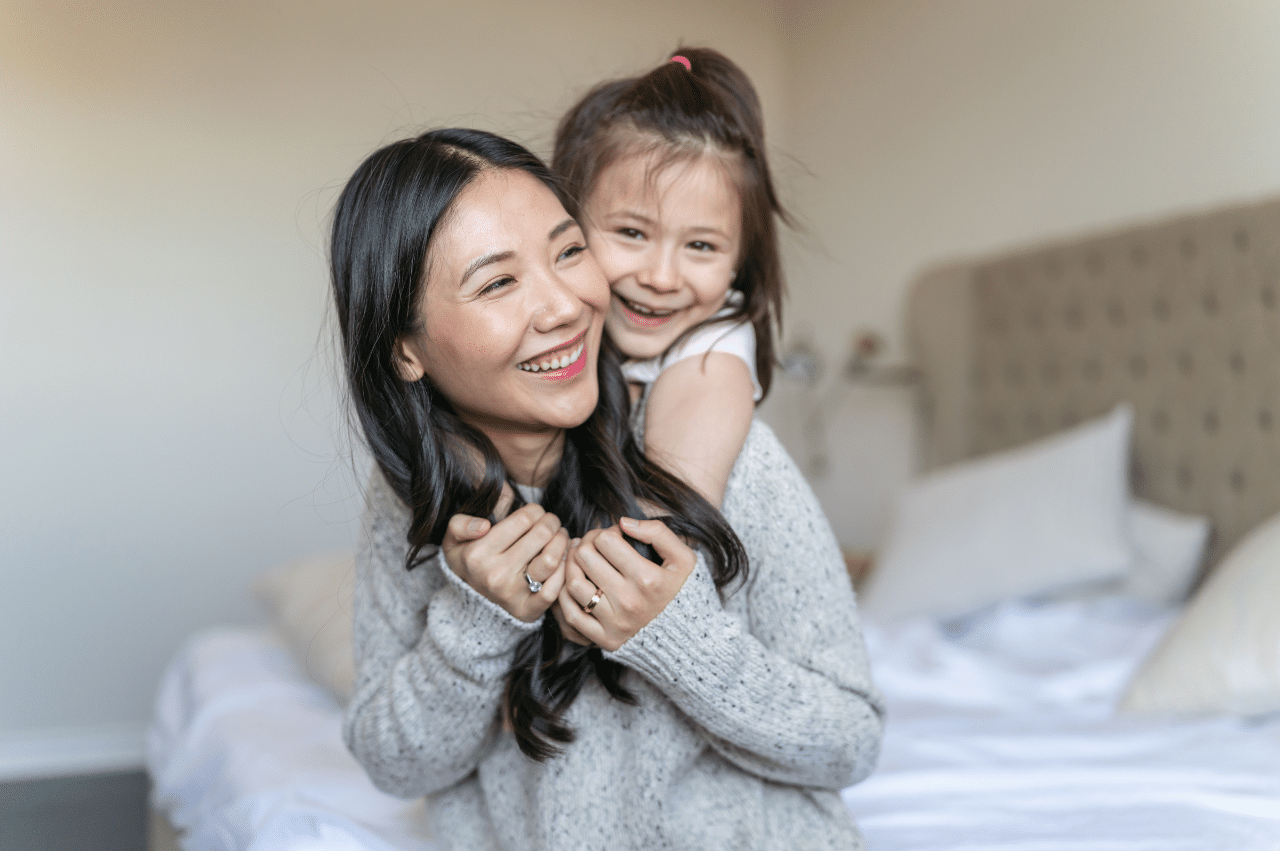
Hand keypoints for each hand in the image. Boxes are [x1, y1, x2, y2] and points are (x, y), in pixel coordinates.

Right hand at [441, 503, 568, 622]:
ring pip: (551, 560)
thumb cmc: (469, 563)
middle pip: (541, 535)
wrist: (470, 604)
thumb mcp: (453, 541)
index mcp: (478, 554)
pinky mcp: (527, 611)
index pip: (523, 519)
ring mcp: (512, 594)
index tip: (536, 513)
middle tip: (551, 522)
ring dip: (562, 542)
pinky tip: (562, 559)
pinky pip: (554, 589)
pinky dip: (564, 570)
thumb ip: (460, 524)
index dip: (536, 510)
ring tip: (559, 537)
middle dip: (552, 522)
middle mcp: (495, 575)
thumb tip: (484, 525)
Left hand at [557, 517, 696, 651]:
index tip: (614, 536)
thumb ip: (658, 533)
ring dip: (571, 565)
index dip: (606, 531)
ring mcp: (615, 622)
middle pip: (585, 557)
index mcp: (647, 579)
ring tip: (580, 559)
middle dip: (586, 543)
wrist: (689, 636)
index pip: (606, 540)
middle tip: (593, 544)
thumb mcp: (684, 558)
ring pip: (574, 584)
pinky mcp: (605, 639)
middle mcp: (628, 601)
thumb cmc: (682, 591)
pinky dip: (567, 596)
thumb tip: (623, 522)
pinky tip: (576, 583)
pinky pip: (572, 615)